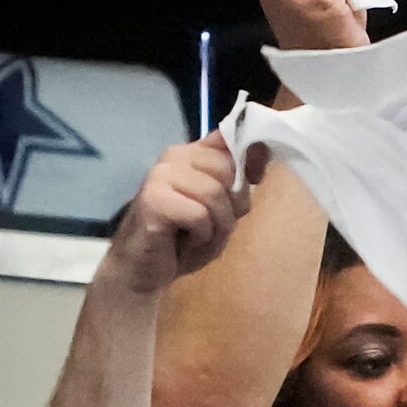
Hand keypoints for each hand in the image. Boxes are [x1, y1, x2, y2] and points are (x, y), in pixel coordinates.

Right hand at [104, 136, 255, 295]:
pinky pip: (199, 215)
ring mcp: (160, 175)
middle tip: (211, 224)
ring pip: (215, 194)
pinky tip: (183, 240)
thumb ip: (238, 179)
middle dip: (232, 207)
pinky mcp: (153, 199)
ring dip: (216, 226)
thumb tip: (262, 148)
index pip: (230, 138)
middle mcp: (174, 156)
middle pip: (228, 170)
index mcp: (192, 154)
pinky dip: (201, 235)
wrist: (144, 268)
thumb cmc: (185, 238)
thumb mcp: (223, 208)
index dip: (250, 161)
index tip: (255, 181)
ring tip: (197, 235)